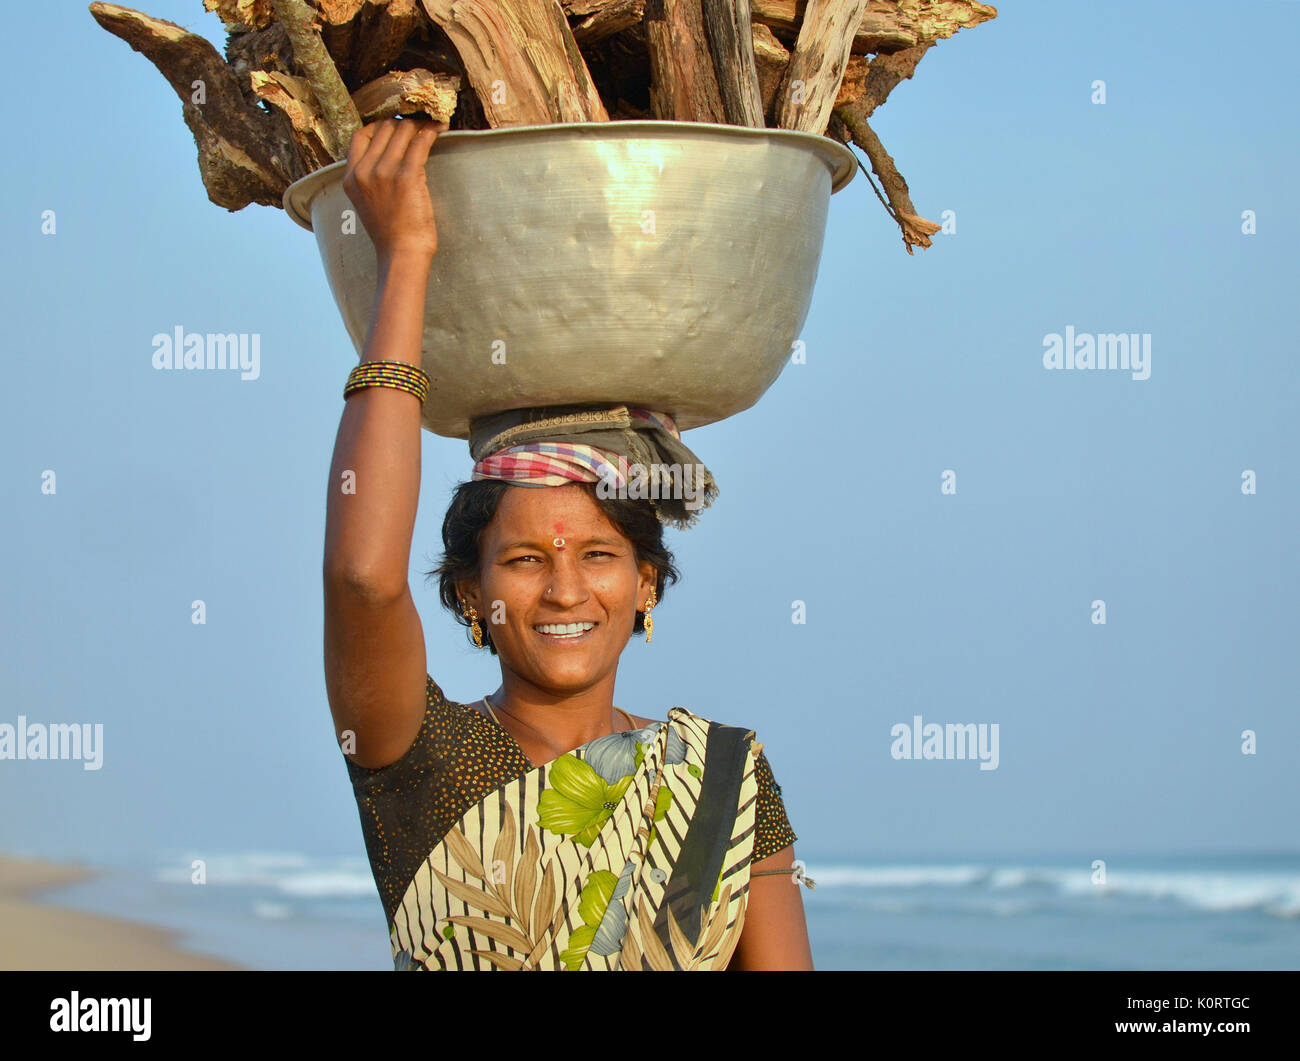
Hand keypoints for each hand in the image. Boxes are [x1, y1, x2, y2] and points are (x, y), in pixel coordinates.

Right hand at [342, 117, 446, 264]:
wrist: (401, 254)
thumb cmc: (391, 234)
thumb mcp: (369, 203)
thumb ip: (371, 179)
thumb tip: (389, 155)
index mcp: (351, 177)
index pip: (361, 135)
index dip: (380, 124)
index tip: (397, 124)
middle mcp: (364, 171)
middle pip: (384, 128)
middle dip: (404, 121)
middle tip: (421, 121)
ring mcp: (384, 172)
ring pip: (403, 130)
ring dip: (421, 123)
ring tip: (434, 122)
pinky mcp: (406, 175)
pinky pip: (420, 142)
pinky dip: (432, 130)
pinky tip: (440, 127)